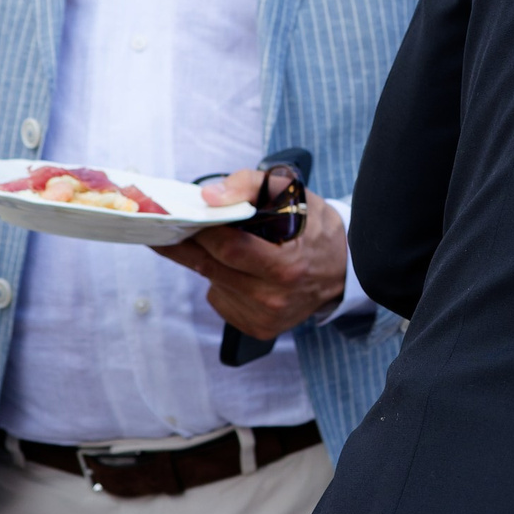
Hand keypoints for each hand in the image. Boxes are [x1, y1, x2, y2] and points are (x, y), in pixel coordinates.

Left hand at [156, 174, 350, 339]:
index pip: (229, 248)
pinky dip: (221, 281)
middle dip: (187, 245)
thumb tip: (209, 196)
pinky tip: (239, 270)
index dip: (203, 231)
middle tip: (168, 229)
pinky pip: (221, 300)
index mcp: (287, 266)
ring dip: (207, 261)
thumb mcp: (294, 194)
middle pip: (211, 268)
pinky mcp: (258, 328)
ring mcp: (265, 317)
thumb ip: (251, 185)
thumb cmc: (316, 229)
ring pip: (213, 283)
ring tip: (219, 245)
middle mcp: (274, 299)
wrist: (344, 270)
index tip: (183, 215)